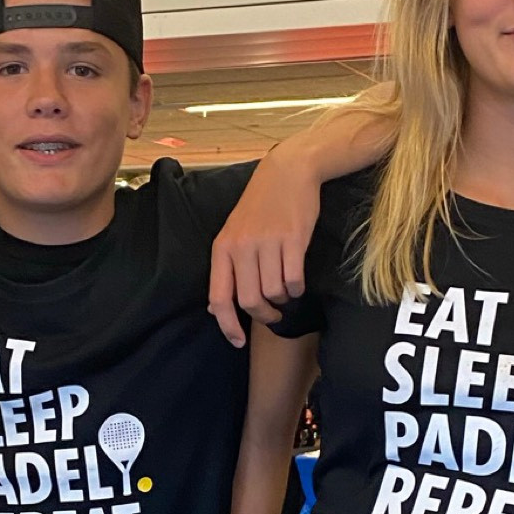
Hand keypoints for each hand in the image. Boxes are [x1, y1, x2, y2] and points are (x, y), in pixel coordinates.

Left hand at [208, 154, 322, 347]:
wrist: (288, 172)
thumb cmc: (260, 206)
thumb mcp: (234, 233)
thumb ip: (226, 269)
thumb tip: (217, 309)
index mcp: (223, 248)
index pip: (219, 297)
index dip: (227, 325)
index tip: (238, 342)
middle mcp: (242, 246)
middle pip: (250, 300)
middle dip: (263, 315)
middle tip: (273, 314)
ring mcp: (268, 242)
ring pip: (274, 292)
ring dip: (283, 299)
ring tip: (286, 289)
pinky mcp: (293, 239)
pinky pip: (294, 280)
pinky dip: (297, 288)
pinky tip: (297, 280)